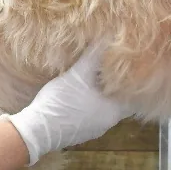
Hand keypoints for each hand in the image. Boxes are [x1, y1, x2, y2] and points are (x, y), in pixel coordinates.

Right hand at [4, 46, 127, 165]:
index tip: (128, 66)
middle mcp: (109, 123)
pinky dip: (90, 104)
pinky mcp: (80, 132)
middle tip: (111, 67)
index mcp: (114, 111)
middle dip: (114, 86)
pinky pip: (92, 115)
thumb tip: (107, 37)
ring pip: (104, 108)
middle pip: (119, 101)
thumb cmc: (62, 102)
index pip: (133, 95)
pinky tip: (81, 93)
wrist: (37, 130)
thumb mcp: (77, 74)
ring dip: (101, 95)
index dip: (131, 80)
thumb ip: (93, 56)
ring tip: (96, 77)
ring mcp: (94, 129)